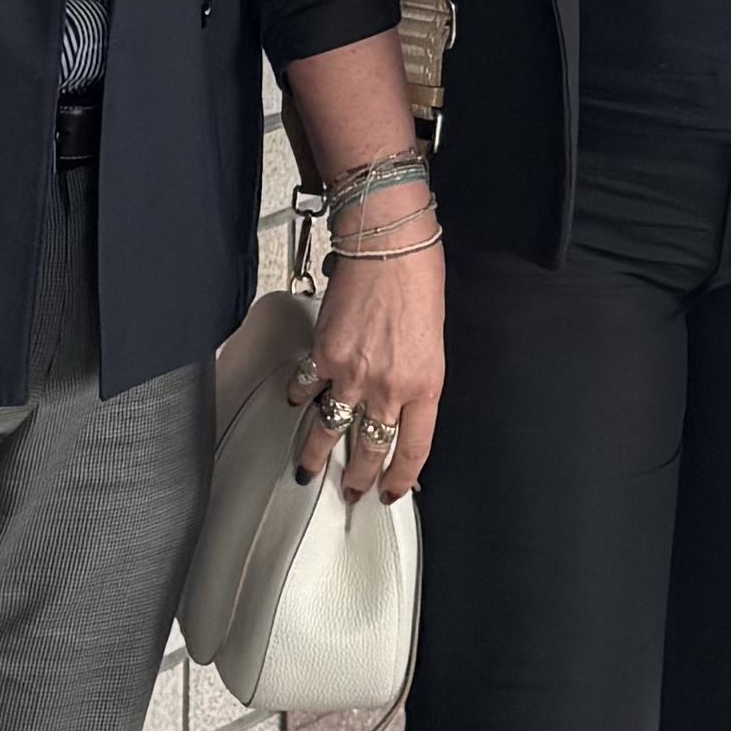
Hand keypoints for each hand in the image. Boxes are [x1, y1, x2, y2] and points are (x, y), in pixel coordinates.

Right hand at [291, 230, 447, 502]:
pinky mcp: (323, 354)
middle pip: (371, 448)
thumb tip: (400, 401)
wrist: (388, 241)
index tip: (392, 490)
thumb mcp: (433, 339)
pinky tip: (297, 404)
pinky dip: (300, 398)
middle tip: (353, 489)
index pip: (415, 449)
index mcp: (425, 384)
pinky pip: (307, 388)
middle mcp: (388, 385)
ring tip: (310, 469)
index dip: (401, 477)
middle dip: (360, 477)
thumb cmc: (417, 277)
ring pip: (331, 430)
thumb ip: (416, 377)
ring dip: (318, 454)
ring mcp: (352, 372)